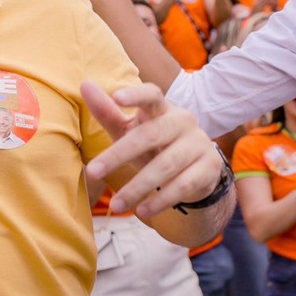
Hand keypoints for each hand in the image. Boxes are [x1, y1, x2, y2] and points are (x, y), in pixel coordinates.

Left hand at [82, 82, 223, 218]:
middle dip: (119, 155)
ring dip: (137, 187)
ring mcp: (199, 144)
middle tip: (93, 172)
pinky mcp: (210, 168)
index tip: (116, 98)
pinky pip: (183, 185)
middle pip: (151, 135)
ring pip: (166, 165)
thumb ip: (108, 112)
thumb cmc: (152, 144)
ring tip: (115, 205)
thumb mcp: (129, 129)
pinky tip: (143, 211)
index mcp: (161, 108)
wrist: (194, 169)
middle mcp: (183, 121)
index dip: (135, 94)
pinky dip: (161, 200)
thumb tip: (85, 84)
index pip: (151, 95)